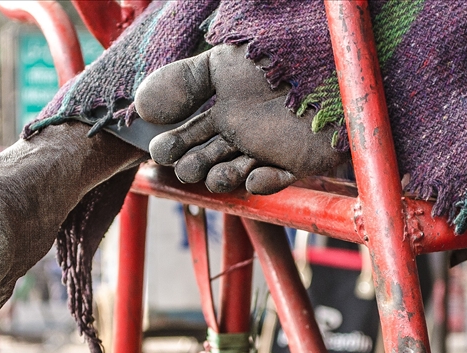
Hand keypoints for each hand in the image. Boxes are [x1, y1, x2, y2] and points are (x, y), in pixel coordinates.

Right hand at [135, 44, 345, 194]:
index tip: (159, 152)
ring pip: (238, 174)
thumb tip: (142, 107)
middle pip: (209, 159)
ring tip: (216, 174)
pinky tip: (253, 179)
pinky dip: (264, 183)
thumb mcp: (221, 63)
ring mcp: (271, 147)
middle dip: (194, 165)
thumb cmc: (272, 56)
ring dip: (222, 178)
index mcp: (226, 109)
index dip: (174, 145)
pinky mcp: (299, 160)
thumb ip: (183, 81)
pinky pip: (278, 180)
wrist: (324, 58)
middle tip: (184, 167)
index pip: (191, 135)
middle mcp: (245, 131)